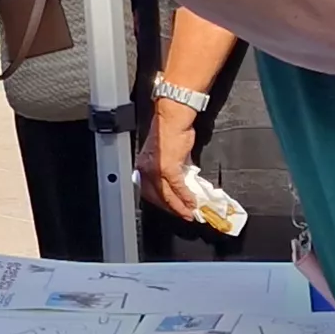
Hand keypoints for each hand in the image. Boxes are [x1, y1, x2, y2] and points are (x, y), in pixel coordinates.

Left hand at [148, 101, 201, 218]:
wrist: (173, 119)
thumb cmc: (170, 131)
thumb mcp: (167, 154)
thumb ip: (172, 168)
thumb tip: (182, 179)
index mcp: (143, 165)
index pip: (149, 190)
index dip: (162, 202)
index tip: (172, 208)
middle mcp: (145, 169)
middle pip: (156, 197)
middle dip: (170, 208)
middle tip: (182, 214)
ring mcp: (155, 170)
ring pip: (166, 195)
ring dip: (179, 206)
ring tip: (188, 212)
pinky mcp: (167, 168)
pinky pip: (177, 188)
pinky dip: (185, 197)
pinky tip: (191, 202)